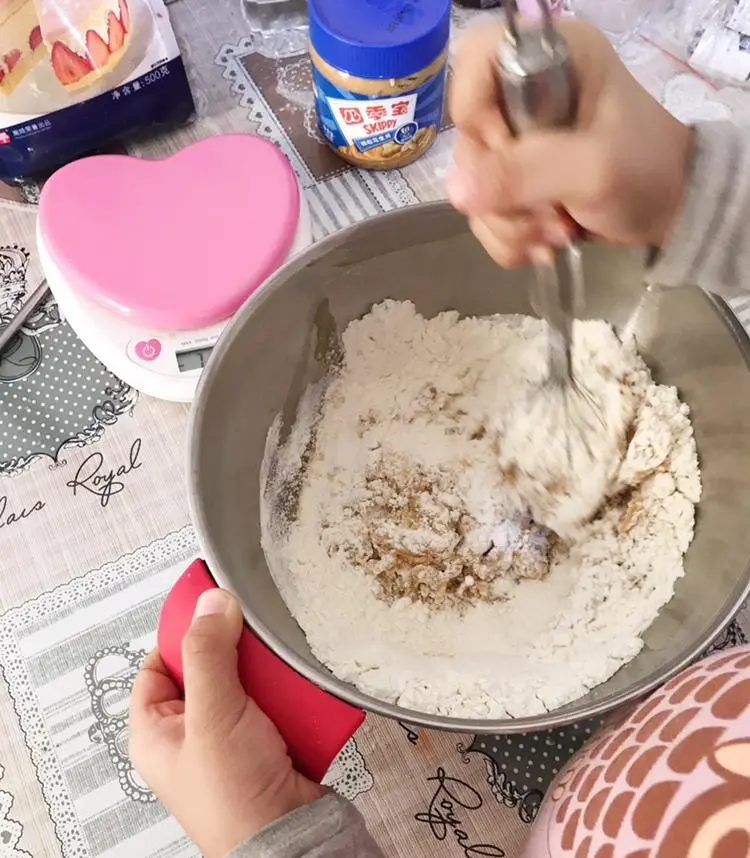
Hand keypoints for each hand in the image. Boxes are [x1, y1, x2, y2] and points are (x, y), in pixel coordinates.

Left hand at [129, 589, 324, 857]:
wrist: (291, 837)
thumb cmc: (234, 800)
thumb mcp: (212, 716)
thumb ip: (208, 655)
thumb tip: (210, 603)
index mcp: (157, 731)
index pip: (159, 662)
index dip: (182, 633)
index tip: (210, 606)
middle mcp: (191, 733)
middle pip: (211, 666)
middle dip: (238, 653)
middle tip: (254, 640)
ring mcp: (230, 738)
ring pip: (247, 681)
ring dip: (268, 673)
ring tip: (279, 666)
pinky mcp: (266, 741)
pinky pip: (274, 700)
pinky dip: (287, 693)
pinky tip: (296, 689)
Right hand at [446, 19, 692, 266]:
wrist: (672, 212)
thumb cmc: (645, 172)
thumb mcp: (591, 169)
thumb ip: (524, 173)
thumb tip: (457, 191)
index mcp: (550, 58)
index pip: (475, 62)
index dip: (478, 113)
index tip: (510, 151)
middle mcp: (525, 92)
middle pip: (468, 137)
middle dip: (500, 191)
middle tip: (546, 213)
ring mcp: (517, 140)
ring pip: (472, 185)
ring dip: (509, 223)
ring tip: (556, 233)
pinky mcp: (514, 179)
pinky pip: (484, 212)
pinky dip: (511, 237)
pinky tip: (547, 243)